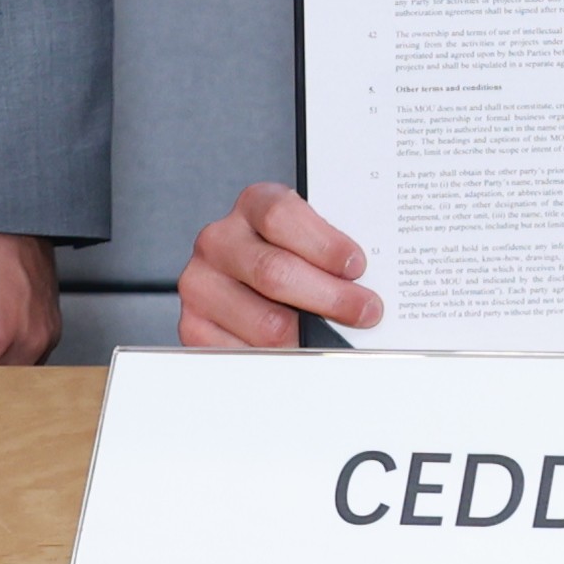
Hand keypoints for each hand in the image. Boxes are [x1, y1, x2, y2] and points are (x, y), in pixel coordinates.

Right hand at [179, 183, 377, 348]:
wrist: (246, 278)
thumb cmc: (293, 254)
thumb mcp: (310, 237)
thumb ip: (331, 253)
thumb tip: (368, 288)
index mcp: (254, 205)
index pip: (282, 217)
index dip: (323, 244)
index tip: (356, 266)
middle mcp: (220, 240)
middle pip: (274, 272)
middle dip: (329, 297)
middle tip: (365, 312)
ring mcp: (201, 283)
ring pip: (265, 320)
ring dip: (309, 336)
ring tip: (338, 339)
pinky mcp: (195, 325)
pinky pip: (244, 351)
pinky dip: (280, 359)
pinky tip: (302, 353)